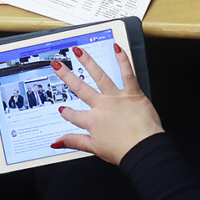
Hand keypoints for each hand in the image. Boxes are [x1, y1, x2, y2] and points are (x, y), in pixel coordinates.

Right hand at [50, 44, 162, 164]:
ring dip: (88, 62)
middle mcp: (102, 106)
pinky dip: (123, 60)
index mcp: (92, 121)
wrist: (143, 148)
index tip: (62, 109)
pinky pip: (127, 73)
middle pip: (80, 89)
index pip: (74, 116)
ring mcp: (116, 97)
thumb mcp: (95, 149)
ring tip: (79, 51)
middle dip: (66, 76)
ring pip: (99, 76)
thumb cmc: (123, 151)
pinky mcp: (133, 93)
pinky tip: (117, 48)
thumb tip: (56, 143)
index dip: (67, 113)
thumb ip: (74, 142)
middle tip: (57, 65)